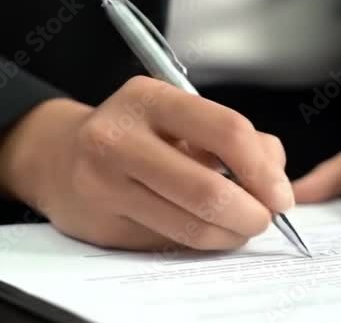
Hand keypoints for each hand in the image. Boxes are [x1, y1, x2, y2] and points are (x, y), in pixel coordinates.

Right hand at [0, 76, 291, 250]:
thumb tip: (275, 176)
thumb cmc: (134, 132)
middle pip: (208, 189)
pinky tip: (206, 230)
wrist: (60, 157)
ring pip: (190, 224)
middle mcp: (118, 138)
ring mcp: (104, 184)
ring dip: (230, 233)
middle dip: (252, 213)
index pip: (226, 131)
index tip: (280, 193)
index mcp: (148, 98)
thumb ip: (234, 137)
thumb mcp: (179, 114)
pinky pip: (169, 242)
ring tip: (240, 226)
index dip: (263, 170)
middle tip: (264, 218)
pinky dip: (200, 241)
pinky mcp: (101, 223)